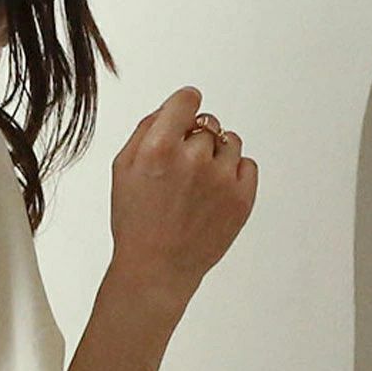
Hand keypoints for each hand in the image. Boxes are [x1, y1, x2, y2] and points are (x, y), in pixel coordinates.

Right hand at [109, 86, 257, 305]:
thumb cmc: (137, 224)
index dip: (183, 110)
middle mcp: (193, 158)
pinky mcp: (242, 198)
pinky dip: (235, 176)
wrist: (156, 272)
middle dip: (196, 142)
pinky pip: (248, 166)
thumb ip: (146, 129)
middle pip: (209, 123)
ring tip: (198, 188)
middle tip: (181, 175)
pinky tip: (214, 196)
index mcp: (160, 147)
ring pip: (231, 142)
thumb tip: (172, 107)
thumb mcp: (123, 170)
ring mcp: (221, 179)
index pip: (188, 98)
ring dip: (217, 157)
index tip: (182, 123)